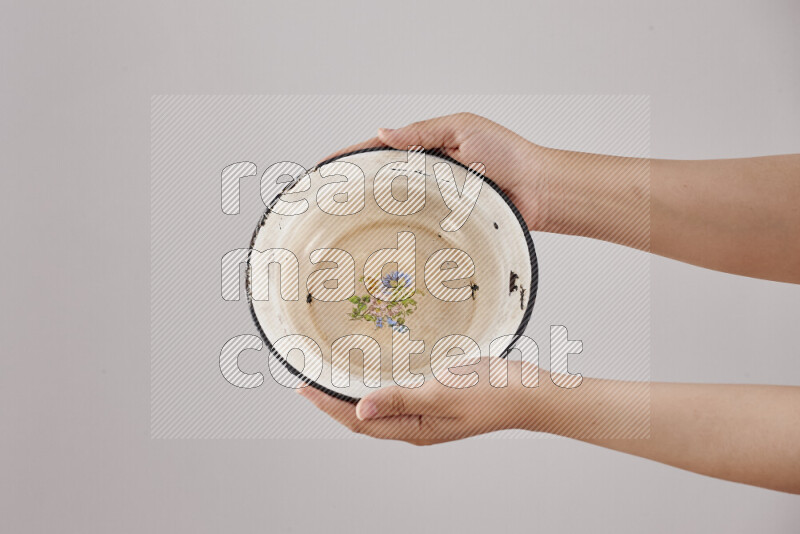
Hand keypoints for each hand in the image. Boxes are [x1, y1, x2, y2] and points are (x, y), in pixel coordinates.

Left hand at [297, 357, 540, 445]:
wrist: (527, 393)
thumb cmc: (491, 394)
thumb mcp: (442, 395)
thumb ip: (401, 400)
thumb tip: (360, 410)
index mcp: (414, 430)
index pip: (359, 422)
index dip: (328, 406)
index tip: (303, 388)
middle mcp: (415, 424)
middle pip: (364, 417)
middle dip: (333, 401)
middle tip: (309, 380)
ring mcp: (426, 412)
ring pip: (379, 405)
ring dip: (354, 392)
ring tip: (331, 375)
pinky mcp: (436, 397)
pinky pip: (398, 394)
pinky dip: (379, 383)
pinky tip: (375, 369)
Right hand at [320, 113, 546, 230]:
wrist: (539, 190)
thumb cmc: (508, 155)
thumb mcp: (464, 129)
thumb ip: (424, 132)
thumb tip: (383, 132)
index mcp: (428, 149)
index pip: (380, 150)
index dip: (351, 157)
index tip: (324, 166)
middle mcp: (427, 176)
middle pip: (382, 182)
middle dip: (353, 189)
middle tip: (325, 202)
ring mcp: (435, 202)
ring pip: (396, 208)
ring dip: (372, 214)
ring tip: (342, 224)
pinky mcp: (447, 225)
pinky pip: (419, 229)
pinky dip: (400, 233)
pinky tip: (381, 241)